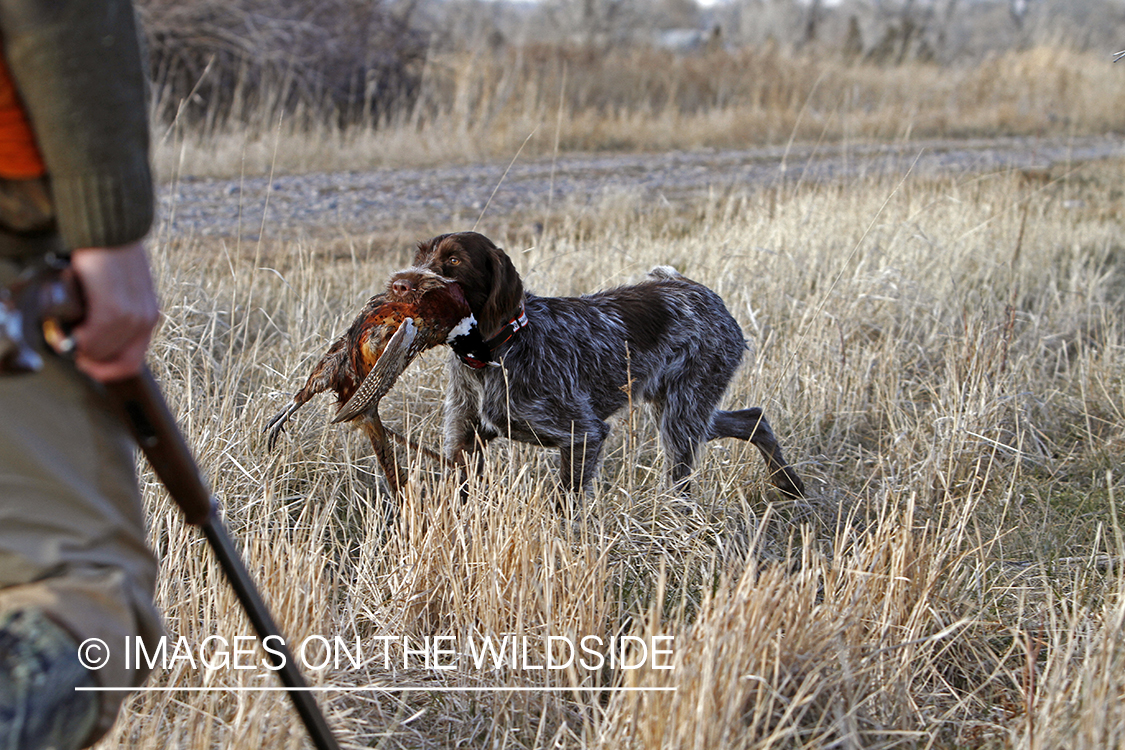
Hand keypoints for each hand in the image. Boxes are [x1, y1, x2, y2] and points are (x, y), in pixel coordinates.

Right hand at [68, 242, 158, 381]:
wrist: (109, 231)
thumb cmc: (108, 259)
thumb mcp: (118, 291)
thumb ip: (111, 316)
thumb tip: (89, 340)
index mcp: (147, 316)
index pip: (132, 363)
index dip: (107, 370)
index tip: (86, 360)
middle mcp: (146, 319)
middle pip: (121, 365)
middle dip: (93, 364)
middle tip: (74, 347)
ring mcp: (133, 316)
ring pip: (104, 353)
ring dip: (83, 348)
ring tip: (71, 328)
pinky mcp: (115, 309)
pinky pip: (95, 341)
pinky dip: (79, 339)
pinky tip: (73, 323)